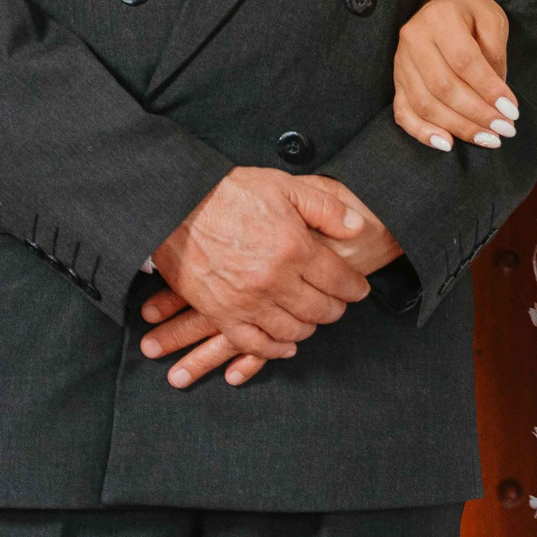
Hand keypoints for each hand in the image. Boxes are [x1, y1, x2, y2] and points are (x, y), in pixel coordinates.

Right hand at [140, 176, 403, 388]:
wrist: (177, 204)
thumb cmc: (231, 192)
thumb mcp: (286, 186)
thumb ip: (326, 208)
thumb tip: (357, 228)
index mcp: (295, 248)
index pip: (339, 281)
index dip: (355, 288)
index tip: (359, 289)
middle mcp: (275, 280)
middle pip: (320, 309)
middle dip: (336, 308)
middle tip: (339, 303)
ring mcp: (248, 301)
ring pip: (293, 331)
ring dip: (309, 328)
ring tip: (312, 318)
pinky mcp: (222, 314)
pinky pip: (255, 345)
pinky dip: (274, 350)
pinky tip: (285, 345)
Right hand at [394, 0, 516, 152]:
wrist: (441, 5)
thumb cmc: (471, 14)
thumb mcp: (493, 20)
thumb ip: (495, 54)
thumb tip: (496, 98)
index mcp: (440, 18)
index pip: (464, 61)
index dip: (488, 89)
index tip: (512, 110)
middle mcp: (414, 39)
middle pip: (443, 86)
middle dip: (476, 114)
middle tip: (504, 129)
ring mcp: (400, 62)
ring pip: (425, 103)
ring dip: (458, 127)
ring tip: (487, 139)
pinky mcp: (396, 81)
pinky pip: (403, 112)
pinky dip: (422, 132)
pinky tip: (446, 144)